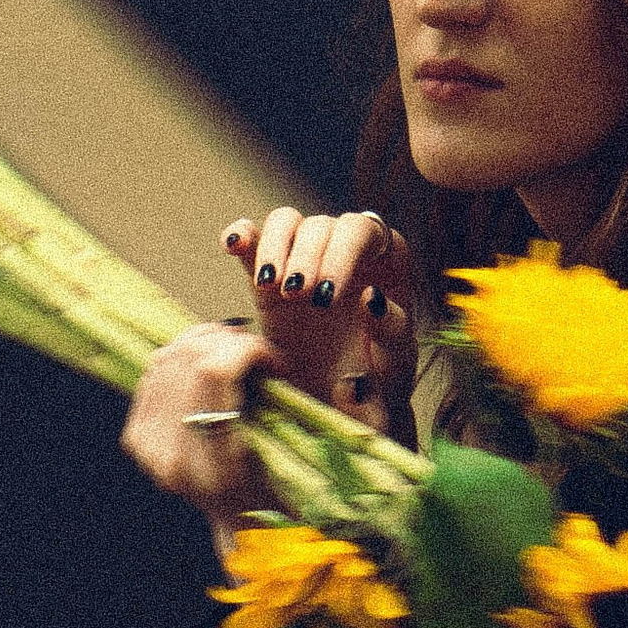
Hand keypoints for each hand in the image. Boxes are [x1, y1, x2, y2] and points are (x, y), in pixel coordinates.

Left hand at [120, 322, 277, 566]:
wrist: (238, 520)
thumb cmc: (272, 489)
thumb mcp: (281, 450)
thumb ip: (265, 401)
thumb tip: (250, 349)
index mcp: (213, 465)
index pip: (213, 373)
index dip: (244, 350)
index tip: (270, 359)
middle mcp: (171, 457)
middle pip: (188, 360)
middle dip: (229, 341)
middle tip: (256, 352)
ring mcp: (147, 448)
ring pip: (167, 358)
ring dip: (205, 342)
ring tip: (235, 352)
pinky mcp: (136, 438)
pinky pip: (154, 373)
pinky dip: (183, 356)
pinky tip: (208, 359)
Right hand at [220, 208, 415, 431]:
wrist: (338, 405)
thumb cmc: (378, 382)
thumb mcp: (394, 366)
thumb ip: (392, 333)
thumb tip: (373, 298)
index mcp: (385, 265)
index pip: (366, 231)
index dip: (344, 253)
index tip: (327, 298)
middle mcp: (344, 251)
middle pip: (323, 225)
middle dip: (308, 256)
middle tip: (298, 296)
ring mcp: (304, 260)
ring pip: (287, 223)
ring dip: (276, 247)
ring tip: (271, 287)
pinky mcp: (268, 277)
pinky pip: (254, 241)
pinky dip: (243, 235)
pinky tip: (233, 245)